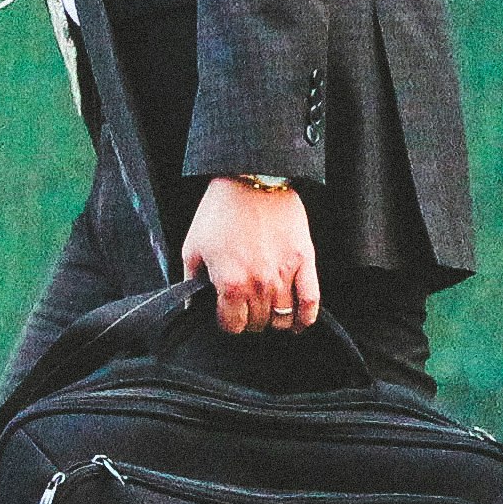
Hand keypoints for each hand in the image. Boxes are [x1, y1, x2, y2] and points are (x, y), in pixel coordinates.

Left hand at [183, 179, 321, 334]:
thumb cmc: (221, 209)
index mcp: (230, 282)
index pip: (233, 326)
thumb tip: (194, 305)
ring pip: (284, 318)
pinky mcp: (304, 261)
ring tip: (269, 312)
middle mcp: (259, 283)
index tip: (227, 314)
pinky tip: (300, 322)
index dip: (228, 322)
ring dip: (275, 320)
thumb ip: (192, 281)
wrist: (251, 178)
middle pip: (258, 323)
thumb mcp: (193, 247)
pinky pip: (311, 301)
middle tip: (246, 307)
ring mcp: (284, 274)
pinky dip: (307, 317)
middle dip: (250, 320)